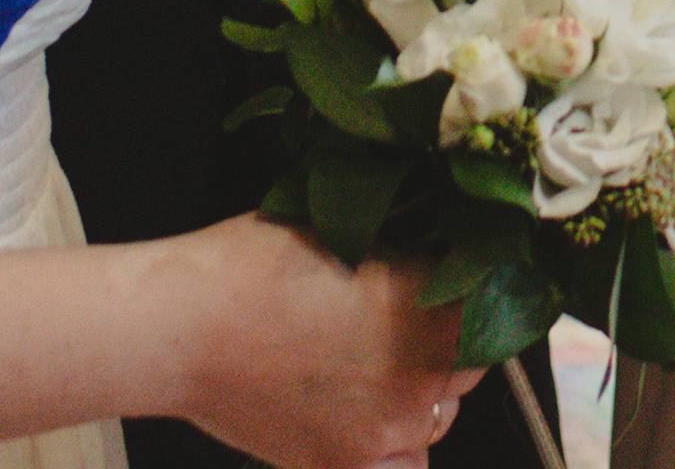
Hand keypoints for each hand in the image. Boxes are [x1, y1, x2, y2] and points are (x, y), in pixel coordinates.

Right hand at [171, 219, 481, 468]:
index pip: (494, 304)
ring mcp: (391, 427)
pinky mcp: (350, 467)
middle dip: (441, 344)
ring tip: (361, 369)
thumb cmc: (250, 264)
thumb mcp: (346, 230)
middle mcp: (426, 371)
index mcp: (434, 302)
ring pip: (437, 415)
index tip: (445, 288)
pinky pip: (404, 465)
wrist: (181, 324)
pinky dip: (392, 449)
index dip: (470, 293)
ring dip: (418, 395)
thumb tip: (440, 254)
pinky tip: (364, 422)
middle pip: (469, 364)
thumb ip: (405, 254)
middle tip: (390, 327)